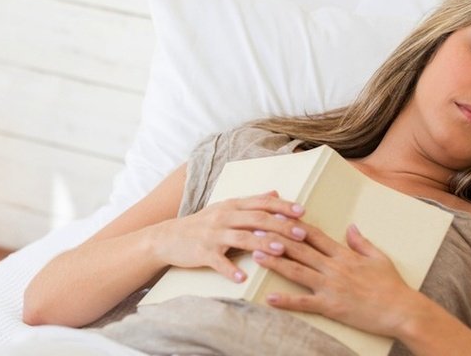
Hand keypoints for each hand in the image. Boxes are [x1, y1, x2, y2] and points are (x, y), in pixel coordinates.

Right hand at [147, 191, 309, 282]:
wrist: (168, 237)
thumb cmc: (202, 224)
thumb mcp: (226, 208)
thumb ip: (252, 202)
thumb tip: (276, 192)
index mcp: (232, 206)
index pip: (262, 203)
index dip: (282, 206)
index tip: (302, 212)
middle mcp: (224, 217)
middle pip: (256, 219)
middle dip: (280, 225)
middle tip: (301, 233)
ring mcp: (212, 234)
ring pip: (241, 238)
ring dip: (262, 244)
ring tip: (280, 251)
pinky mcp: (202, 252)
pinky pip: (218, 261)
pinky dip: (230, 270)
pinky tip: (242, 278)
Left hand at [253, 223, 421, 337]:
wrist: (402, 310)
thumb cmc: (392, 285)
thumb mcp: (379, 257)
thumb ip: (361, 242)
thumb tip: (350, 226)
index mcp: (344, 255)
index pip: (314, 235)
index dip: (294, 225)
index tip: (277, 216)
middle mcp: (334, 267)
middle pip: (300, 249)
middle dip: (276, 239)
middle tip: (255, 230)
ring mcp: (331, 287)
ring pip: (297, 271)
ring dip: (275, 263)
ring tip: (256, 255)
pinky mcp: (331, 306)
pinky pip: (304, 303)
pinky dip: (286, 301)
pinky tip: (269, 297)